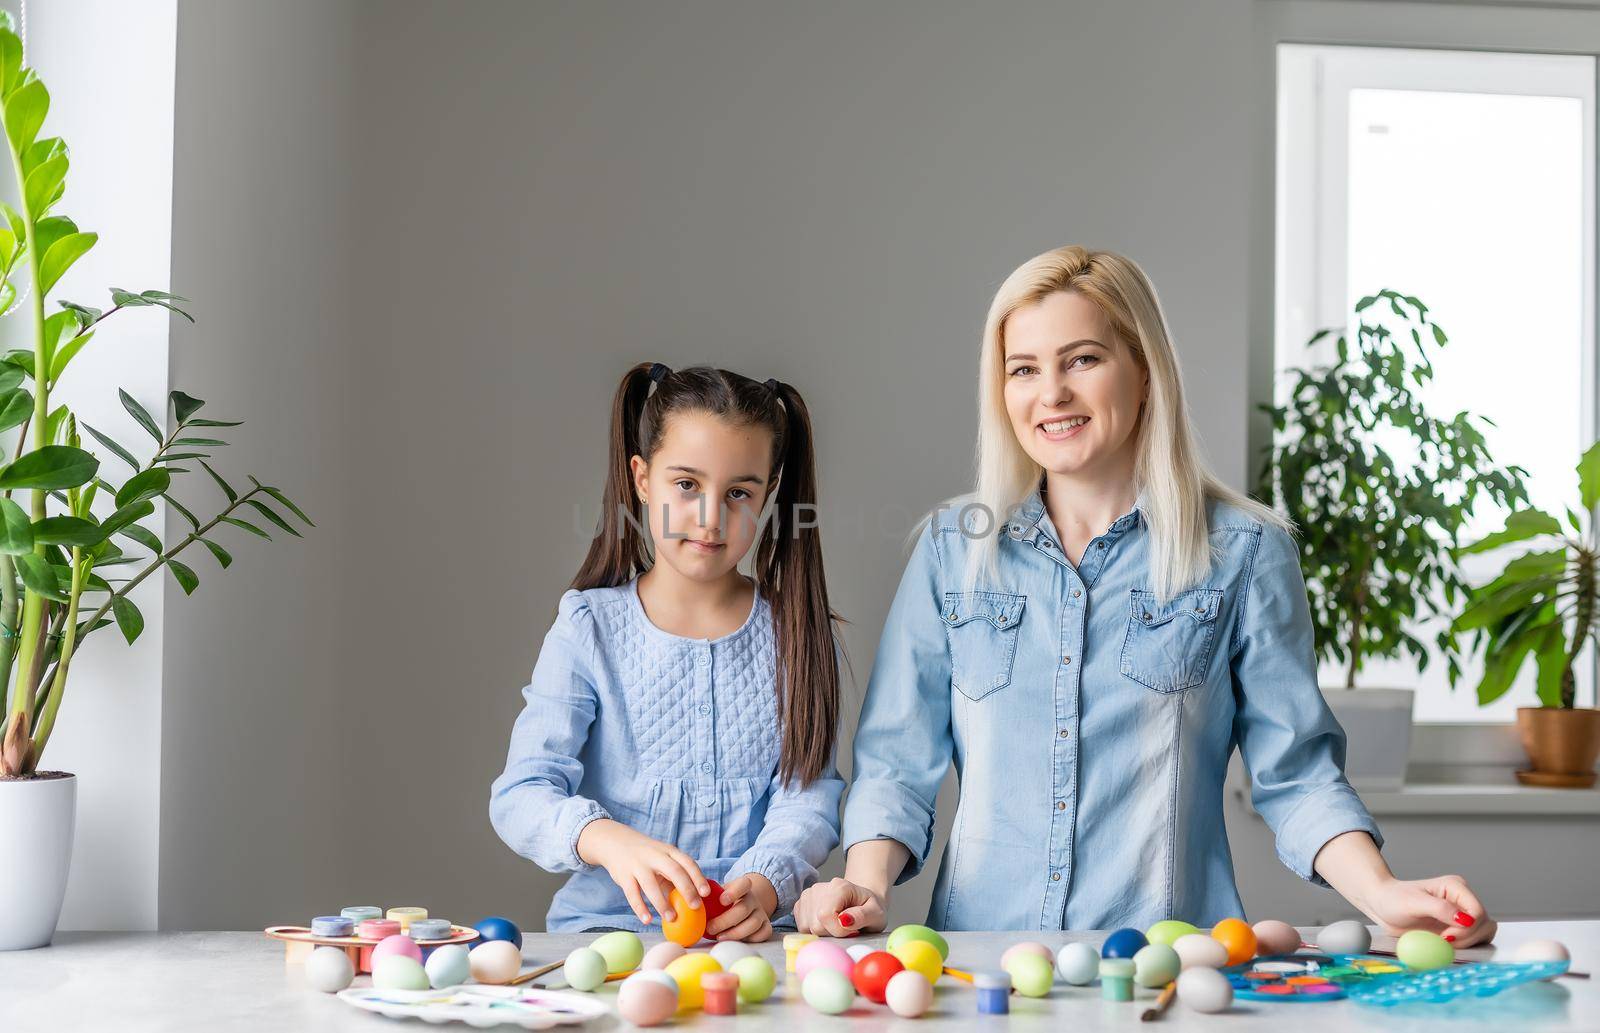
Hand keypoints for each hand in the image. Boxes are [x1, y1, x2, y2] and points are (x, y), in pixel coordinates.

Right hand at [576, 819, 709, 925]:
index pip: (687, 862)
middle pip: (674, 871)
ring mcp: (637, 865)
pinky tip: (647, 920)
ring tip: (671, 918)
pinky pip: (632, 894)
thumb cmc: (646, 856)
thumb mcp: (662, 858)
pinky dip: (640, 908)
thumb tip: (693, 899)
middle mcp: (654, 855)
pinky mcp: (623, 876)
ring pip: (651, 885)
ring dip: (662, 903)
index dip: (698, 877)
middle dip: (686, 889)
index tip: (706, 893)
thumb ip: (675, 875)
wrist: (614, 842)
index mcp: (668, 851)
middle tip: (695, 907)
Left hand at [707, 874, 776, 941]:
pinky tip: (735, 941)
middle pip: (744, 909)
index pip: (744, 884)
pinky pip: (763, 934)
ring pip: (753, 924)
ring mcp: (761, 913)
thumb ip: (706, 895)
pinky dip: (749, 939)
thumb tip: (688, 897)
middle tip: (709, 928)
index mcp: (743, 887)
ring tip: (719, 937)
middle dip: (725, 921)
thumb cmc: (724, 901)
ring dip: (735, 933)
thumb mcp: (717, 892)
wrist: (745, 904)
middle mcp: (754, 900)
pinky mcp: (766, 926)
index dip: (734, 892)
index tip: (721, 901)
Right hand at [793, 877, 886, 937]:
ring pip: (807, 928)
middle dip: (832, 933)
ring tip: (837, 925)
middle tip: (847, 928)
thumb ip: (863, 916)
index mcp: (838, 886)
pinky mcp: (800, 905)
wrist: (861, 901)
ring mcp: (807, 896)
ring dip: (823, 933)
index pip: (825, 915)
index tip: (851, 930)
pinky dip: (814, 931)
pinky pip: (802, 927)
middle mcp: (818, 888)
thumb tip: (844, 920)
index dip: (838, 930)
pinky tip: (827, 925)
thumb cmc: (869, 908)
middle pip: (815, 924)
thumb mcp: (876, 914)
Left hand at [1359, 873, 1496, 947]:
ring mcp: (1463, 913)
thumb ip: (1440, 909)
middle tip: (1443, 940)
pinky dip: (1466, 946)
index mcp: (1456, 887)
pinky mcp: (1460, 927)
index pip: (1477, 912)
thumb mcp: (1413, 903)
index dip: (1466, 929)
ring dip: (1468, 943)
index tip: (1445, 936)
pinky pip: (1475, 940)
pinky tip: (1445, 944)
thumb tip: (1466, 919)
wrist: (1384, 906)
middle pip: (1484, 924)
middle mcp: (1463, 899)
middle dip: (1466, 937)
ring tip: (1443, 942)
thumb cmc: (1395, 900)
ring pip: (1484, 932)